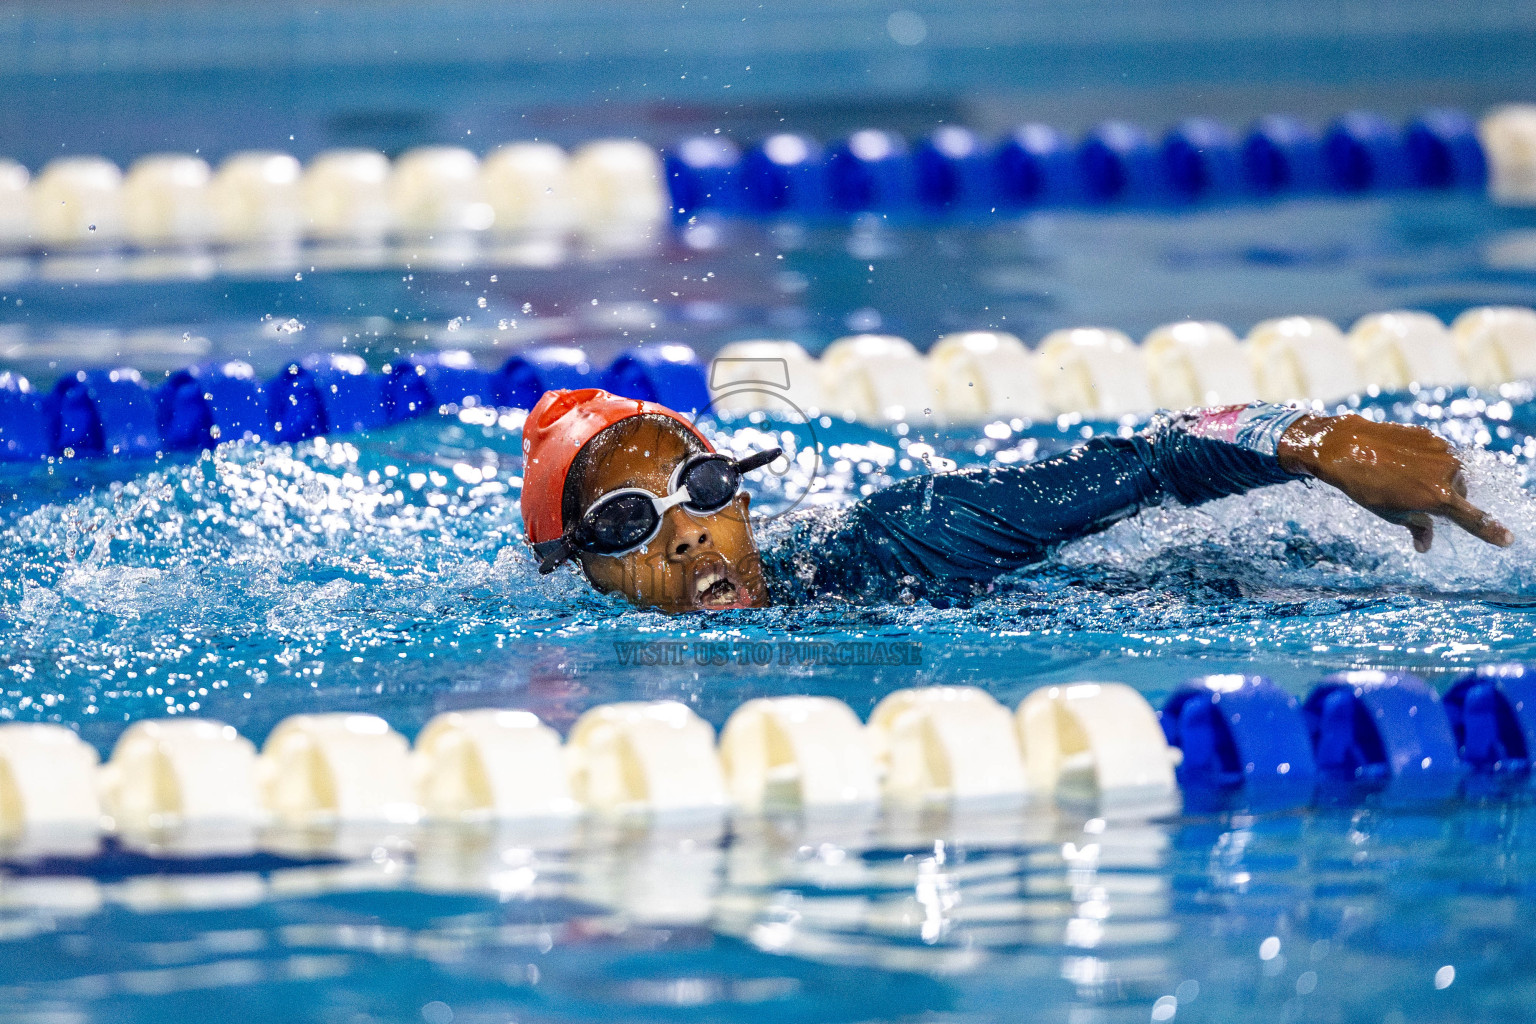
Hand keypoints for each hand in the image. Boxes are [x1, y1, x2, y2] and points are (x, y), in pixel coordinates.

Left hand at [1278, 413, 1513, 551]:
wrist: (1346, 447)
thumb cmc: (1367, 486)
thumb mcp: (1391, 514)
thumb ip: (1418, 527)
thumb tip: (1425, 545)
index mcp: (1439, 498)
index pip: (1473, 519)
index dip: (1491, 531)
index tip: (1508, 540)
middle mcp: (1447, 473)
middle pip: (1459, 493)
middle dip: (1443, 498)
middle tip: (1411, 496)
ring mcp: (1442, 451)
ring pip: (1451, 472)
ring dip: (1437, 478)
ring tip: (1403, 476)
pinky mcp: (1432, 435)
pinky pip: (1439, 454)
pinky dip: (1427, 461)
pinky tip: (1402, 460)